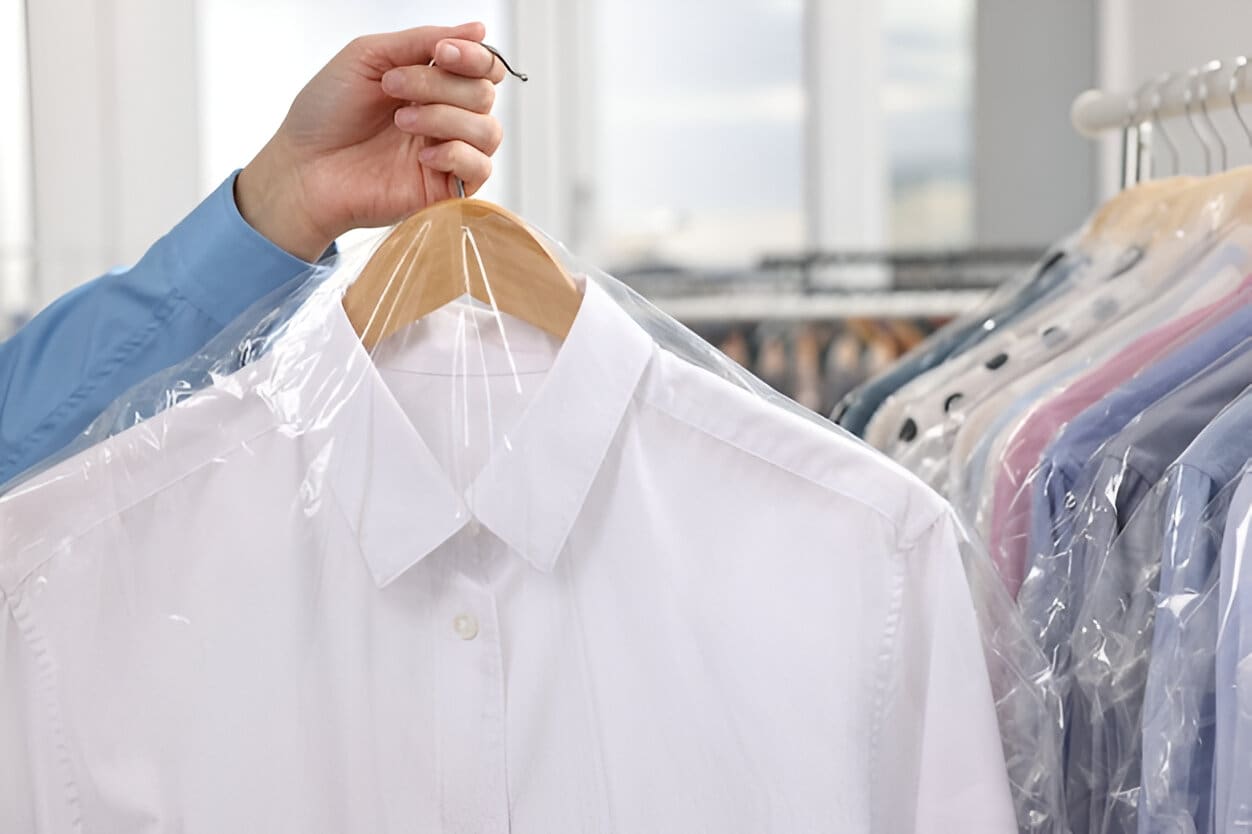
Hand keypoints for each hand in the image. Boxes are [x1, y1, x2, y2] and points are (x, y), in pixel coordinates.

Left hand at [235, 22, 507, 260]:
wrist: (302, 168)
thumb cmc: (326, 114)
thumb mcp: (369, 56)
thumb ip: (422, 40)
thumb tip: (477, 30)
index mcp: (432, 82)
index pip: (483, 67)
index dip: (474, 56)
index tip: (442, 52)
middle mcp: (446, 116)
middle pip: (484, 94)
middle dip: (440, 84)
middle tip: (393, 87)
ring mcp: (448, 153)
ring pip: (488, 130)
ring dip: (445, 118)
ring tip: (401, 120)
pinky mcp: (445, 188)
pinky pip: (480, 169)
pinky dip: (455, 154)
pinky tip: (421, 155)